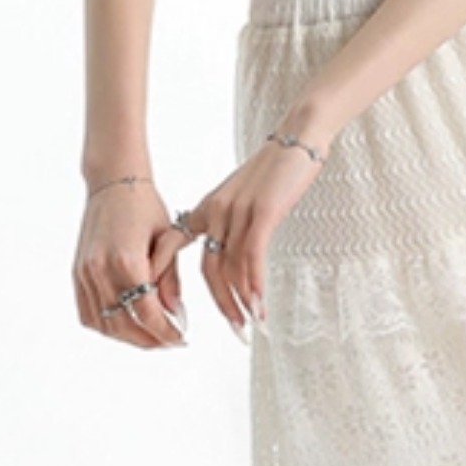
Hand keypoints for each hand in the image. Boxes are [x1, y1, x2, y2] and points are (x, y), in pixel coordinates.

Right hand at [74, 176, 188, 348]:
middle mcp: (101, 269)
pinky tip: (126, 325)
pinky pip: (87, 312)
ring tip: (150, 337)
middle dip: (149, 339)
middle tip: (169, 342)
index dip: (166, 332)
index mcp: (127, 260)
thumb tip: (175, 313)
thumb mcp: (167, 239)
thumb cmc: (144, 205)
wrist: (113, 182)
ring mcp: (85, 272)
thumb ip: (170, 279)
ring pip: (104, 323)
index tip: (181, 338)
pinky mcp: (77, 272)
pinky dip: (106, 325)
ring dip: (128, 337)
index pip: (147, 312)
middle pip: (124, 324)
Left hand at [166, 137, 324, 335]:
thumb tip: (236, 259)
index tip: (169, 310)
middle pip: (208, 270)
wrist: (300, 136)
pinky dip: (255, 286)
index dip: (165, 280)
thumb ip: (234, 225)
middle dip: (221, 304)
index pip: (171, 247)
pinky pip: (252, 258)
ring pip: (230, 269)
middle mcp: (215, 212)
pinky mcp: (261, 212)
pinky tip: (261, 305)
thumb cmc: (277, 169)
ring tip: (251, 324)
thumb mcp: (245, 197)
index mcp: (205, 209)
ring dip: (241, 301)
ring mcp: (237, 212)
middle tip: (235, 330)